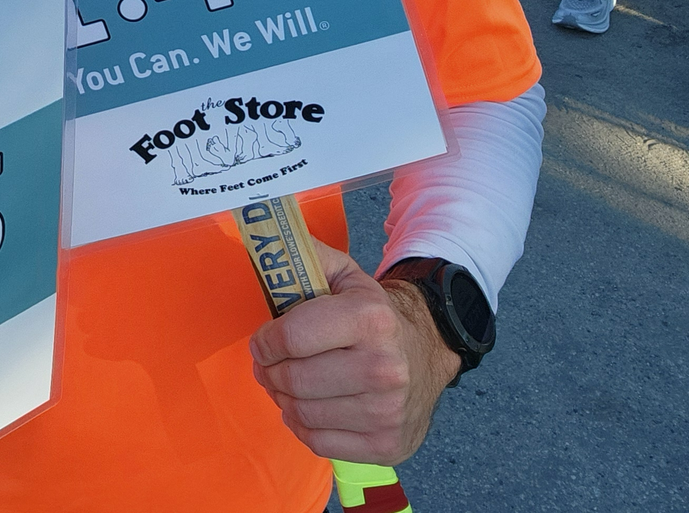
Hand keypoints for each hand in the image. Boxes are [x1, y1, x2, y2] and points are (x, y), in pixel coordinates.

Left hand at [249, 241, 460, 464]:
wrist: (426, 352)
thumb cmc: (372, 315)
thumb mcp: (346, 276)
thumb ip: (306, 257)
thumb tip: (267, 244)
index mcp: (371, 319)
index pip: (293, 337)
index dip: (266, 340)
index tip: (263, 340)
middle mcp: (384, 367)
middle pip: (293, 380)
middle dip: (270, 371)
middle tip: (269, 364)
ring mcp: (387, 412)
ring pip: (301, 414)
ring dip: (283, 398)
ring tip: (287, 383)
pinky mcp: (386, 444)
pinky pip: (318, 443)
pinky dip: (302, 426)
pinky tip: (308, 407)